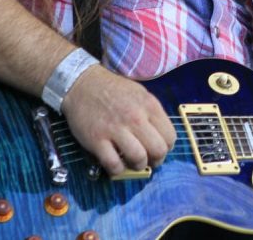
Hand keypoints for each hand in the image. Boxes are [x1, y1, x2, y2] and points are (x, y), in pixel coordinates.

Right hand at [60, 65, 176, 175]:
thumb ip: (152, 113)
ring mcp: (115, 129)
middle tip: (148, 159)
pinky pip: (114, 165)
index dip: (166, 147)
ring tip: (132, 161)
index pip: (170, 137)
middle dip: (156, 160)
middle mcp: (135, 117)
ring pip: (138, 159)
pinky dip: (117, 169)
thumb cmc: (112, 90)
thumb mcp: (140, 93)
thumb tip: (161, 136)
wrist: (82, 83)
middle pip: (158, 150)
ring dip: (138, 166)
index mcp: (149, 105)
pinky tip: (116, 163)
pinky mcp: (97, 140)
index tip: (158, 149)